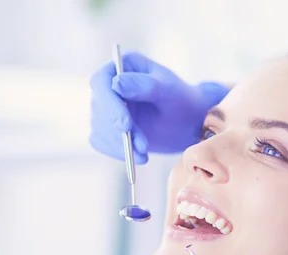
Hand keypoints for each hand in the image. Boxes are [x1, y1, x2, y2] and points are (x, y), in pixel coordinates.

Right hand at [88, 52, 228, 163]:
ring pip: (100, 129)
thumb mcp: (169, 90)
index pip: (101, 82)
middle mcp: (109, 85)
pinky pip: (102, 142)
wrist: (188, 123)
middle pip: (99, 109)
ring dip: (121, 144)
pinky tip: (138, 156)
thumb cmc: (181, 100)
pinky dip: (118, 152)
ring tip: (145, 151)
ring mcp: (106, 108)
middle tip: (142, 146)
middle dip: (119, 131)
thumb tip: (116, 83)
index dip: (109, 104)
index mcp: (123, 66)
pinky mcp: (107, 129)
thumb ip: (144, 85)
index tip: (125, 125)